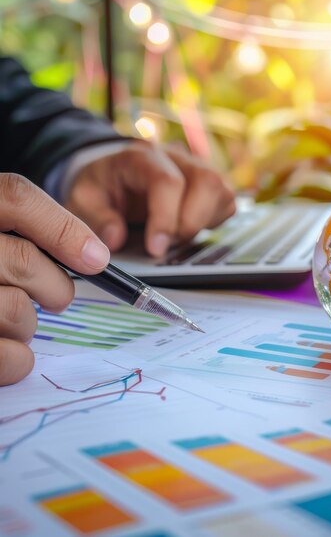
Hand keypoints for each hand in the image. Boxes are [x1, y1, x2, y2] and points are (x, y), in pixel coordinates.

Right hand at [0, 173, 109, 385]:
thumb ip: (35, 231)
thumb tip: (95, 256)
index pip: (16, 197)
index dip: (63, 228)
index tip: (96, 260)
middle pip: (25, 259)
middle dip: (55, 287)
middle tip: (56, 298)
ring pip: (16, 309)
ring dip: (29, 324)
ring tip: (15, 322)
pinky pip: (6, 355)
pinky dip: (19, 359)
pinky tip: (14, 352)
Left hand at [65, 141, 235, 255]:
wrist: (111, 174)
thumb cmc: (101, 187)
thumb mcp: (83, 201)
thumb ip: (96, 218)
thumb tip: (116, 239)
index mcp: (141, 156)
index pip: (167, 181)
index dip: (165, 218)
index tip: (156, 249)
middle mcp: (175, 156)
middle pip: (206, 181)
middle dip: (190, 222)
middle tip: (167, 245)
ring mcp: (196, 168)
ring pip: (222, 189)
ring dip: (204, 222)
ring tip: (176, 237)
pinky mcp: (209, 184)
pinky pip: (227, 201)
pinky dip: (212, 221)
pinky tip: (188, 230)